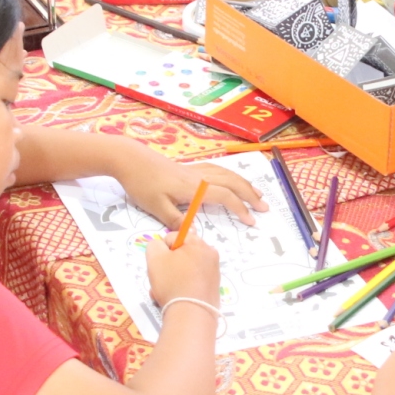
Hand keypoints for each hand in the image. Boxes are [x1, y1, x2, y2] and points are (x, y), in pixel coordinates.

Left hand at [116, 149, 262, 227]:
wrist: (130, 159)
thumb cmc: (142, 183)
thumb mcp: (156, 207)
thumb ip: (176, 222)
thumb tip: (193, 236)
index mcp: (194, 188)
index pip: (225, 197)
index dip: (240, 209)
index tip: (252, 221)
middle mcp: (199, 177)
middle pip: (232, 183)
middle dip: (250, 195)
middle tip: (265, 207)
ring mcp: (195, 170)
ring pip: (227, 174)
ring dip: (244, 184)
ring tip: (257, 193)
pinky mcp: (189, 168)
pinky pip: (218, 170)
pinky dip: (231, 176)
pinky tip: (233, 180)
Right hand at [147, 231, 219, 308]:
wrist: (191, 315)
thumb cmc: (172, 282)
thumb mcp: (155, 257)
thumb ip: (155, 245)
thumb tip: (162, 247)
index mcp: (199, 243)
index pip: (173, 237)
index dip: (162, 250)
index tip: (160, 263)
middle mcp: (210, 255)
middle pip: (180, 255)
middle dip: (167, 266)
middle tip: (160, 279)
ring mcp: (213, 273)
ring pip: (184, 270)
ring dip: (171, 279)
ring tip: (164, 293)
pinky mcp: (212, 289)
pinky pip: (192, 283)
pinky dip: (182, 288)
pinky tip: (175, 299)